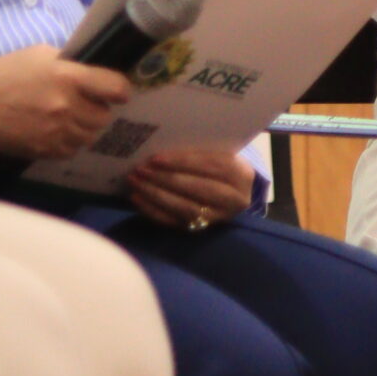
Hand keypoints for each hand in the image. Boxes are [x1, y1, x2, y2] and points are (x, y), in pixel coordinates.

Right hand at [0, 44, 131, 158]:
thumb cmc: (2, 73)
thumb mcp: (40, 55)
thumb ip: (69, 64)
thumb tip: (89, 72)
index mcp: (69, 77)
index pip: (116, 88)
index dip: (120, 90)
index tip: (116, 91)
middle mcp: (67, 106)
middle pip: (104, 117)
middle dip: (99, 110)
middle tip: (87, 104)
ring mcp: (55, 132)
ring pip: (89, 137)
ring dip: (85, 128)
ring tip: (70, 118)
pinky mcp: (43, 151)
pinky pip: (71, 150)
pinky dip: (69, 142)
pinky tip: (56, 131)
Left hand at [126, 147, 254, 230]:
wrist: (234, 193)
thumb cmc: (222, 166)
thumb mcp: (221, 154)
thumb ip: (200, 151)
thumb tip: (163, 146)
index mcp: (241, 173)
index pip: (210, 166)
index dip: (182, 162)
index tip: (156, 158)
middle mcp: (234, 199)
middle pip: (196, 188)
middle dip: (164, 178)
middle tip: (140, 169)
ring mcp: (218, 217)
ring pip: (184, 207)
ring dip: (155, 194)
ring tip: (135, 182)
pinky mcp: (201, 230)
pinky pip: (174, 221)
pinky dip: (153, 210)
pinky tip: (138, 198)